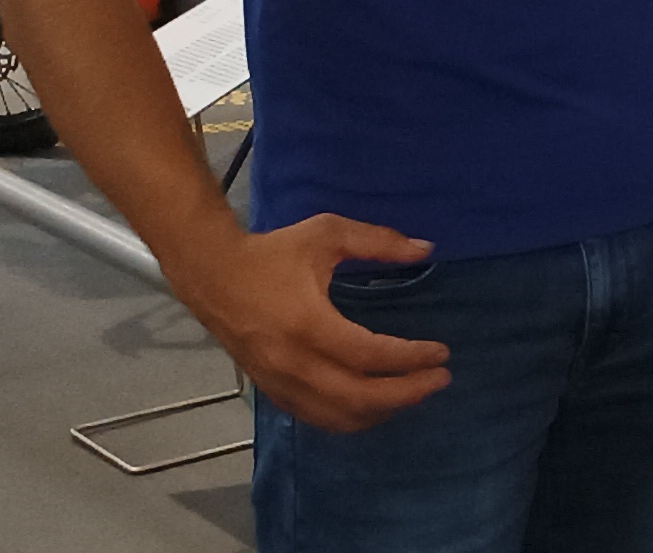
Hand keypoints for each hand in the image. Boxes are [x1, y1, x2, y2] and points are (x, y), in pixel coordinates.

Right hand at [169, 214, 452, 432]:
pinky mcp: (271, 390)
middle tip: (440, 379)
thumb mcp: (327, 234)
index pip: (370, 356)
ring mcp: (279, 382)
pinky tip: (376, 404)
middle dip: (407, 393)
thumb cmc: (272, 252)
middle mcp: (293, 362)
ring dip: (383, 411)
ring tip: (415, 392)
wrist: (211, 273)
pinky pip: (316, 418)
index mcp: (308, 324)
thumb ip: (378, 241)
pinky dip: (352, 418)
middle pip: (359, 398)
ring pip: (338, 417)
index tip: (442, 352)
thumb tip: (427, 249)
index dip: (411, 359)